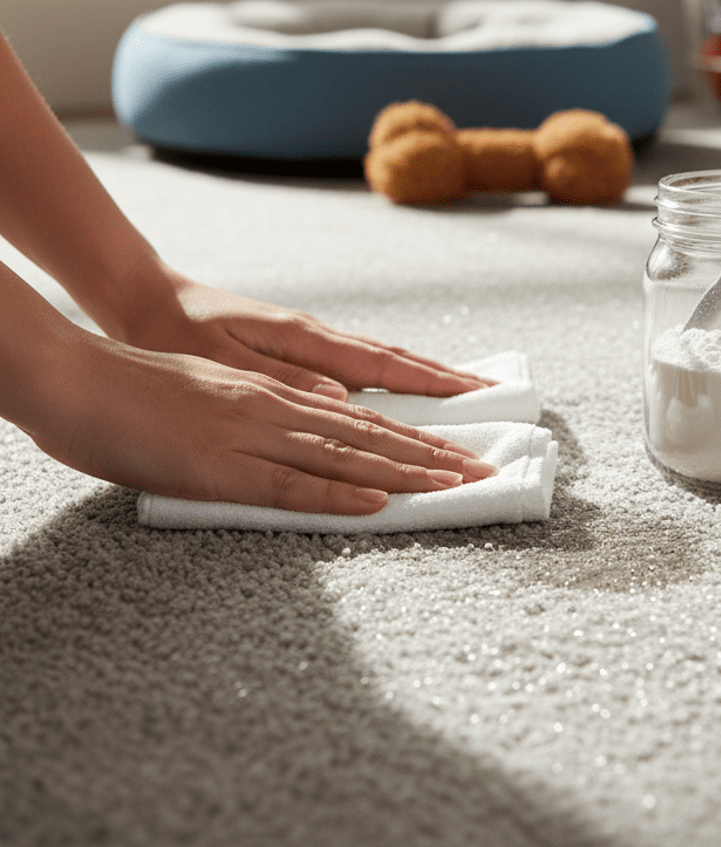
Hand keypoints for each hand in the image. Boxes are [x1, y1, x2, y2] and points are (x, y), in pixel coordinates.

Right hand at [30, 331, 496, 513]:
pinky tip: (377, 501)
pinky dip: (338, 492)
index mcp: (276, 392)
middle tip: (484, 471)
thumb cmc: (140, 390)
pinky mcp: (219, 465)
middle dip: (432, 455)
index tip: (460, 450)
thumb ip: (268, 409)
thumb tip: (319, 421)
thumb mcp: (217, 394)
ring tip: (457, 482)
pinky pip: (289, 483)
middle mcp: (276, 406)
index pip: (361, 416)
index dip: (414, 434)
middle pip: (370, 433)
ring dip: (406, 470)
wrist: (78, 376)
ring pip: (345, 454)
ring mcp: (251, 433)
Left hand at [114, 262, 493, 400]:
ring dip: (428, 378)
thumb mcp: (219, 360)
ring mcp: (312, 340)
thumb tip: (342, 400)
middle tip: (495, 398)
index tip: (477, 396)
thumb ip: (281, 380)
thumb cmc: (177, 329)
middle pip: (397, 361)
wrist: (144, 294)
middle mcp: (318, 337)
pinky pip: (363, 365)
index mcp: (305, 340)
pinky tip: (407, 387)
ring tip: (467, 393)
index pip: (385, 366)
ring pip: (384, 361)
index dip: (434, 383)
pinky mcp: (300, 347)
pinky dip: (396, 376)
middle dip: (447, 382)